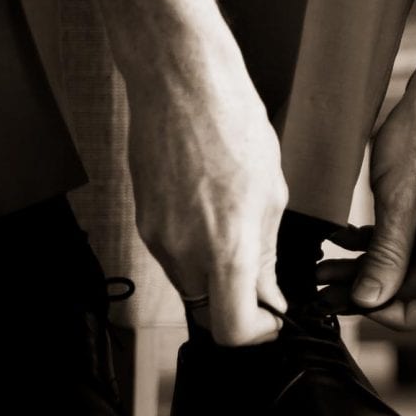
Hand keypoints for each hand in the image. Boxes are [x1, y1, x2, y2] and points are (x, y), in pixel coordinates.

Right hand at [91, 0, 287, 345]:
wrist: (179, 81)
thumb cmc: (233, 123)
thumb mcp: (273, 192)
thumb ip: (265, 253)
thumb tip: (267, 294)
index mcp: (226, 247)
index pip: (231, 330)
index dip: (255, 334)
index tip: (272, 318)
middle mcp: (183, 251)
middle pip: (207, 310)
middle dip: (237, 304)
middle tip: (263, 279)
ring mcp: (157, 237)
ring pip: (189, 282)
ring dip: (216, 273)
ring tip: (240, 227)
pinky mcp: (142, 219)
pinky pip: (172, 253)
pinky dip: (196, 247)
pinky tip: (213, 208)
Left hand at [318, 15, 415, 331]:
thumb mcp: (397, 201)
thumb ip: (384, 258)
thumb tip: (368, 301)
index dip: (396, 318)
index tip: (356, 304)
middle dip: (370, 291)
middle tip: (322, 288)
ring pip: (411, 265)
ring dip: (369, 267)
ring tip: (323, 265)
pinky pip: (415, 240)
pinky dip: (381, 243)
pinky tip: (345, 236)